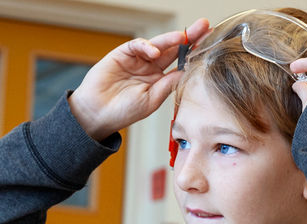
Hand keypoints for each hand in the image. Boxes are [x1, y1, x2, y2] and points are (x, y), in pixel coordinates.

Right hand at [68, 19, 210, 140]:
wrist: (97, 114)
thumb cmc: (123, 112)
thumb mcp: (152, 100)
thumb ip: (168, 84)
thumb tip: (187, 71)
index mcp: (159, 79)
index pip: (180, 62)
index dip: (194, 52)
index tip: (209, 44)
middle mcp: (150, 67)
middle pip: (173, 48)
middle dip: (190, 37)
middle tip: (204, 27)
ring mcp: (137, 59)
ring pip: (158, 44)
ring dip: (172, 39)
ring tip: (184, 37)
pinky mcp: (122, 54)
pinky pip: (137, 46)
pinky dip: (147, 46)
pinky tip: (154, 52)